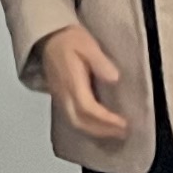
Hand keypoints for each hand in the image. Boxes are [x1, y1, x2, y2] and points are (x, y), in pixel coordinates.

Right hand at [40, 23, 131, 141]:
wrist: (48, 38)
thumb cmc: (70, 40)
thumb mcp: (88, 44)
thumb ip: (100, 61)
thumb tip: (114, 78)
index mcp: (71, 81)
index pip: (87, 108)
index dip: (106, 119)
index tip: (124, 123)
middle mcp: (63, 94)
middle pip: (79, 122)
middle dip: (102, 130)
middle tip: (124, 133)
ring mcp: (59, 98)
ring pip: (74, 123)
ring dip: (95, 132)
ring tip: (116, 134)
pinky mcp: (60, 99)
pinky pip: (72, 120)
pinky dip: (87, 128)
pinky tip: (100, 128)